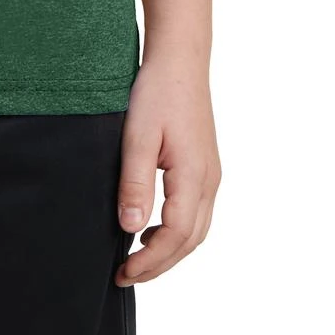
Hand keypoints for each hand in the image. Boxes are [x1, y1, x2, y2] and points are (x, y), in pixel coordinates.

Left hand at [114, 52, 220, 285]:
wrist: (180, 59)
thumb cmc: (157, 92)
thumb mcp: (138, 135)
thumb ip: (135, 182)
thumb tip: (131, 227)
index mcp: (194, 176)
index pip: (176, 236)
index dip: (150, 260)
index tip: (123, 272)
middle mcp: (209, 180)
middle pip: (190, 241)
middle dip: (160, 264)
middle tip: (126, 275)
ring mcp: (211, 174)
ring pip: (197, 230)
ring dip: (170, 250)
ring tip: (137, 258)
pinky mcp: (206, 166)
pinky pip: (197, 213)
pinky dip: (177, 231)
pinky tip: (153, 227)